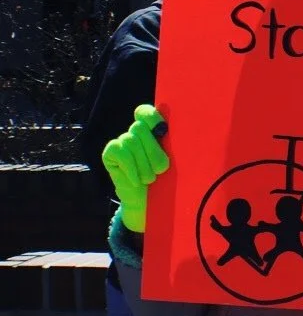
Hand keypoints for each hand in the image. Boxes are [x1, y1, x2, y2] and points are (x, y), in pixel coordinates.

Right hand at [101, 105, 169, 232]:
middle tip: (161, 170)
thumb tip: (178, 130)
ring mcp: (122, 141)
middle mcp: (136, 132)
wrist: (151, 203)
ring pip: (131, 141)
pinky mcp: (110, 153)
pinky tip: (137, 180)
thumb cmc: (168, 179)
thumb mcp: (175, 159)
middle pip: (139, 128)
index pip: (145, 112)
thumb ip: (173, 142)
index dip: (151, 117)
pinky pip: (120, 151)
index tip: (163, 131)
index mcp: (153, 129)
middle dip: (153, 152)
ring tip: (150, 179)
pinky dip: (131, 167)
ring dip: (143, 164)